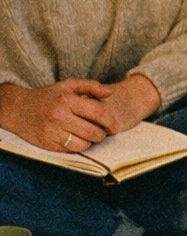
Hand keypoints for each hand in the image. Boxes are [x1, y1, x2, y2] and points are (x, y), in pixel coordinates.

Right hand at [0, 74, 159, 152]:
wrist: (20, 109)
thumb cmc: (50, 97)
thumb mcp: (69, 85)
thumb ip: (91, 86)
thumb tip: (110, 93)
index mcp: (68, 100)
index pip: (99, 113)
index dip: (112, 121)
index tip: (116, 126)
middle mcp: (59, 116)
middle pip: (93, 132)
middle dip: (104, 134)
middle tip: (105, 133)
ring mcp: (52, 131)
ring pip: (83, 144)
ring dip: (92, 142)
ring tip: (92, 136)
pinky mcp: (47, 144)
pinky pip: (70, 150)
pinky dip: (79, 146)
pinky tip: (79, 140)